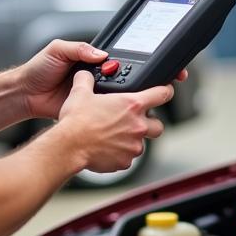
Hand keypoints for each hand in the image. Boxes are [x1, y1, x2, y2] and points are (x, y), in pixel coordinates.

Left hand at [20, 39, 106, 121]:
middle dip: (109, 78)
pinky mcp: (82, 106)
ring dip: (104, 92)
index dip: (110, 63)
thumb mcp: (57, 50)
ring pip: (105, 93)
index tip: (110, 66)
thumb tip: (101, 53)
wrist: (25, 93)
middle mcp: (88, 75)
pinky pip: (95, 108)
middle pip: (109, 77)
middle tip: (101, 78)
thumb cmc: (37, 69)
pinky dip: (96, 106)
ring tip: (96, 89)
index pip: (106, 60)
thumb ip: (80, 48)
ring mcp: (86, 92)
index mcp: (85, 59)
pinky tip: (93, 102)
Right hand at [57, 70, 171, 173]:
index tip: (165, 91)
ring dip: (133, 140)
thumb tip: (84, 74)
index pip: (163, 94)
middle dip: (150, 123)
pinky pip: (128, 158)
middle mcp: (138, 125)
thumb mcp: (80, 93)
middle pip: (159, 124)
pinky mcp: (125, 162)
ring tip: (115, 136)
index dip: (166, 91)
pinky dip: (120, 154)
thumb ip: (86, 80)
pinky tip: (107, 148)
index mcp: (132, 105)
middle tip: (136, 121)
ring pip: (142, 143)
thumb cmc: (76, 121)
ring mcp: (133, 146)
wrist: (68, 146)